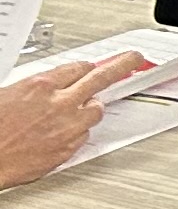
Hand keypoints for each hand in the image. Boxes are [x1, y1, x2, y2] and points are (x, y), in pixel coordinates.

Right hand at [0, 50, 145, 187]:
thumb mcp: (6, 95)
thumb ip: (32, 89)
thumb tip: (45, 87)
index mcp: (40, 86)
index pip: (77, 68)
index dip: (85, 68)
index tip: (93, 66)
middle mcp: (59, 104)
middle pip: (100, 78)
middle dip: (121, 66)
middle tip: (134, 60)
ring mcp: (67, 127)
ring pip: (95, 110)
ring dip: (89, 108)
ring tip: (76, 111)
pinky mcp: (68, 149)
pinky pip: (83, 135)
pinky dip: (77, 132)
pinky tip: (61, 133)